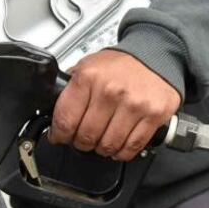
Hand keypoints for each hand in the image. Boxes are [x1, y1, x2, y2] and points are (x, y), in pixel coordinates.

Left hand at [49, 50, 180, 161]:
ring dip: (102, 148)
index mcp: (89, 77)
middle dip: (81, 142)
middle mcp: (110, 91)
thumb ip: (71, 87)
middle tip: (83, 138)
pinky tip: (119, 145)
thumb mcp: (88, 65)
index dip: (59, 134)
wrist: (155, 55)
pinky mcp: (153, 116)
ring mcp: (133, 105)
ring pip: (108, 145)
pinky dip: (122, 152)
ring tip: (102, 140)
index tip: (60, 136)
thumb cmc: (121, 64)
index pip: (65, 120)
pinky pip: (131, 147)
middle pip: (86, 136)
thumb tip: (53, 111)